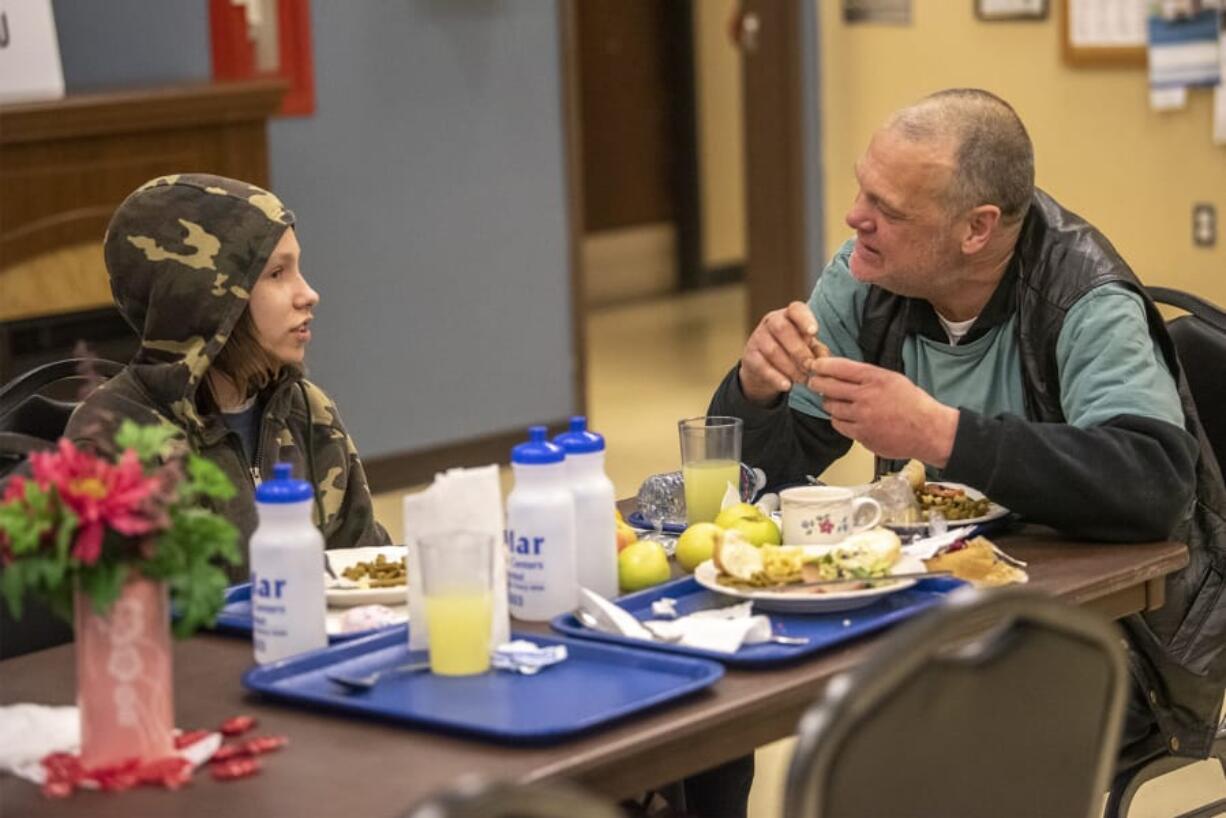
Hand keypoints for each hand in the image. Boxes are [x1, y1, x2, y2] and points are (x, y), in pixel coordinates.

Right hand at [738, 302, 828, 404]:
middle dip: (799, 350)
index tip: (814, 332)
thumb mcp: (809, 348)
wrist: (764, 366)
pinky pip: (762, 366)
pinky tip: (787, 385)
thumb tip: (825, 361)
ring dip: (790, 367)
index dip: (805, 319)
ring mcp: (758, 338)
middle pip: (782, 330)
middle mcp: (772, 321)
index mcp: (790, 314)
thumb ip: (819, 351)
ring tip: (802, 379)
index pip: (796, 309)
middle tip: (810, 366)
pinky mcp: (750, 356)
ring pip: (772, 350)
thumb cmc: (793, 350)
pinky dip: (776, 377)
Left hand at [806, 357, 958, 466]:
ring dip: (829, 403)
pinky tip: (844, 417)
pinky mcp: (861, 435)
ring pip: (831, 407)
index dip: (822, 366)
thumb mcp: (893, 379)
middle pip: (829, 387)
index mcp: (875, 378)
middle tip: (814, 383)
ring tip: (833, 401)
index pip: (839, 368)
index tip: (814, 366)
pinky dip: (838, 420)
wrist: (928, 431)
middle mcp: (866, 397)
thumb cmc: (913, 404)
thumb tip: (842, 372)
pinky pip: (839, 425)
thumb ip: (867, 375)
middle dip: (817, 384)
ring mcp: (862, 417)